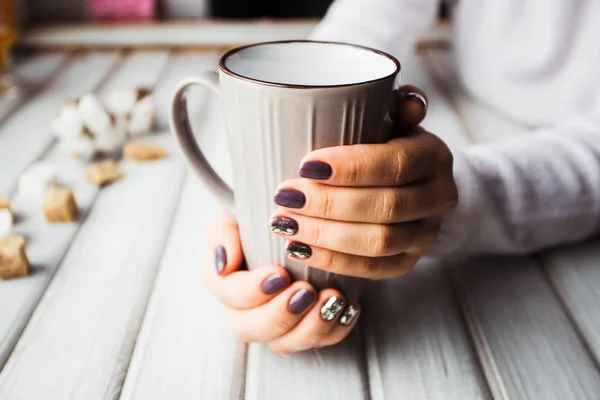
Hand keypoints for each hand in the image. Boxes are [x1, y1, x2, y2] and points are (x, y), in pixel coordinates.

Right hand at [204, 212, 360, 354]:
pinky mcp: (305, 329)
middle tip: (306, 291)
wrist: (295, 227)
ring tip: (333, 300)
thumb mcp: (236, 217)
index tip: (279, 273)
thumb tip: (225, 262)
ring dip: (310, 326)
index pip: (228, 295)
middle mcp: (246, 310)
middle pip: (250, 328)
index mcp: (226, 282)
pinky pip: (318, 342)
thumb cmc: (260, 220)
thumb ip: (222, 233)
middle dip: (279, 315)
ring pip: (284, 343)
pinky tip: (347, 309)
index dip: (251, 291)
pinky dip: (335, 330)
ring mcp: (277, 324)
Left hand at [270, 85, 456, 279]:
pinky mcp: (409, 262)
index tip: (305, 166)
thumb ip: (394, 104)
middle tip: (284, 196)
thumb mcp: (394, 119)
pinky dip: (333, 260)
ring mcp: (426, 234)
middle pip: (385, 207)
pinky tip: (299, 248)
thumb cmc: (390, 146)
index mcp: (434, 155)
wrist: (419, 185)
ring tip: (283, 222)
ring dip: (325, 234)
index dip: (350, 168)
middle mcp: (439, 197)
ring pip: (378, 243)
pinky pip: (373, 269)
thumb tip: (408, 99)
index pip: (395, 164)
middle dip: (328, 204)